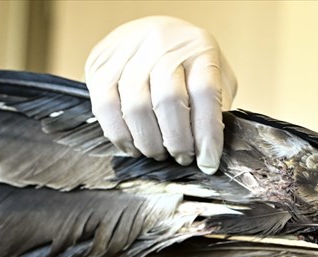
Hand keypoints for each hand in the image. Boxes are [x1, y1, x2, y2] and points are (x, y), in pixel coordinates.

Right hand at [85, 16, 235, 173]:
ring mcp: (128, 51)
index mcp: (199, 48)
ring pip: (136, 107)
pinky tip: (133, 146)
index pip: (204, 92)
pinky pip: (106, 107)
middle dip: (177, 141)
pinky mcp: (100, 64)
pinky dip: (120, 135)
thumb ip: (217, 109)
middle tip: (182, 158)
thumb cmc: (190, 66)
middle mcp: (163, 44)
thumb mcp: (217, 79)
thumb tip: (209, 151)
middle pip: (168, 100)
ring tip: (158, 153)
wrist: (154, 32)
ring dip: (149, 142)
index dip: (207, 134)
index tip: (208, 162)